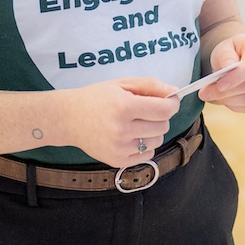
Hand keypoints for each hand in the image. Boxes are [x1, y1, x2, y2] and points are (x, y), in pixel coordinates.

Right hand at [60, 78, 179, 167]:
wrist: (69, 118)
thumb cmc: (97, 97)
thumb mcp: (122, 83)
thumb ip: (150, 85)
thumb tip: (175, 92)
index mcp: (124, 106)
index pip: (164, 110)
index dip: (172, 103)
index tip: (169, 100)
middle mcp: (122, 129)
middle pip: (163, 126)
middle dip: (161, 116)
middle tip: (147, 110)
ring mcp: (119, 148)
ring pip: (157, 141)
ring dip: (153, 131)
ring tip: (137, 123)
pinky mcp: (116, 161)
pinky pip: (146, 155)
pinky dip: (145, 146)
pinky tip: (132, 136)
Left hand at [197, 33, 244, 113]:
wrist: (239, 58)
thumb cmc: (231, 52)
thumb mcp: (224, 48)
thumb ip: (225, 57)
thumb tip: (228, 67)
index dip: (235, 78)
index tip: (219, 85)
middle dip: (226, 92)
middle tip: (205, 93)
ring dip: (229, 100)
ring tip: (214, 96)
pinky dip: (236, 107)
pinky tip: (226, 100)